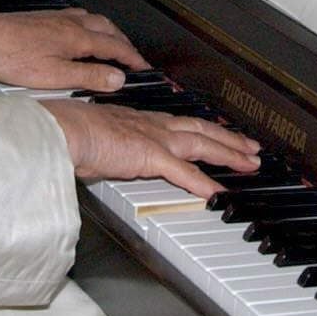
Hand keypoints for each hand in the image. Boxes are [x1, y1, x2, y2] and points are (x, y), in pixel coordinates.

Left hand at [0, 7, 148, 92]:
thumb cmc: (13, 58)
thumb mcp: (55, 76)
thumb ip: (89, 76)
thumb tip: (118, 78)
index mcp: (78, 38)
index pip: (116, 47)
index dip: (133, 59)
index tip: (145, 68)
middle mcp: (71, 23)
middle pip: (108, 29)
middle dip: (124, 43)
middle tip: (132, 58)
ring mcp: (57, 18)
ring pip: (94, 20)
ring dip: (108, 32)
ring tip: (112, 45)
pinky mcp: (44, 18)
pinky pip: (77, 17)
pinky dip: (90, 26)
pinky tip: (80, 33)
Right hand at [39, 99, 259, 199]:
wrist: (64, 130)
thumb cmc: (73, 133)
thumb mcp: (102, 140)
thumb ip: (115, 150)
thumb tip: (114, 159)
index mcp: (143, 121)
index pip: (184, 124)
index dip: (209, 129)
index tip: (225, 134)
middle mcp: (155, 125)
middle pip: (203, 130)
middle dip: (231, 139)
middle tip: (252, 148)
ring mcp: (156, 139)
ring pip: (203, 146)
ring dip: (230, 155)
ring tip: (250, 164)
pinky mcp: (151, 156)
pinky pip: (184, 172)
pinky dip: (204, 183)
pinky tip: (218, 194)